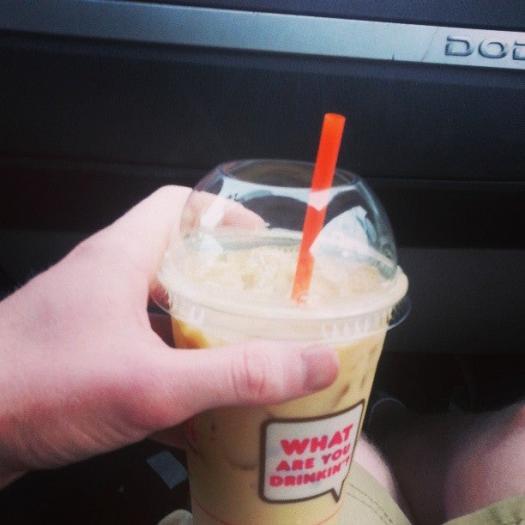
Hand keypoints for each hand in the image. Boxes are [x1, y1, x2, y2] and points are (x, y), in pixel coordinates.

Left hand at [0, 186, 337, 486]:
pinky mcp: (81, 351)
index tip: (265, 240)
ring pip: (158, 301)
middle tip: (262, 301)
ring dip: (199, 320)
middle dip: (223, 274)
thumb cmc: (35, 388)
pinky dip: (171, 360)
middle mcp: (104, 278)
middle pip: (176, 254)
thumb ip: (236, 374)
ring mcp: (89, 316)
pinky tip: (194, 399)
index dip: (226, 214)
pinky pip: (139, 342)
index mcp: (122, 257)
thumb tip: (312, 363)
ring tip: (239, 346)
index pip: (180, 204)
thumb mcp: (153, 383)